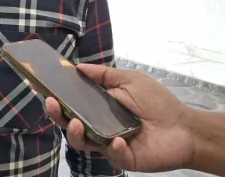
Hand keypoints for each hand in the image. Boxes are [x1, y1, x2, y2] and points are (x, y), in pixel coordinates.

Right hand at [44, 64, 194, 172]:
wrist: (184, 127)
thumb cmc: (157, 102)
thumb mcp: (130, 80)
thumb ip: (104, 75)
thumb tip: (78, 66)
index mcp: (97, 106)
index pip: (71, 101)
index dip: (55, 94)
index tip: (39, 85)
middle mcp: (98, 125)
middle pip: (68, 122)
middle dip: (56, 114)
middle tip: (50, 103)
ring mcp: (107, 143)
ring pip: (82, 141)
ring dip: (75, 132)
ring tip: (76, 122)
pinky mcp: (122, 158)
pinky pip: (110, 156)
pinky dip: (112, 149)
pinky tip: (118, 142)